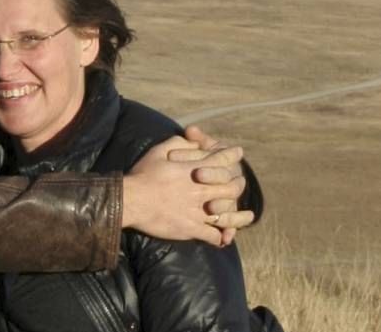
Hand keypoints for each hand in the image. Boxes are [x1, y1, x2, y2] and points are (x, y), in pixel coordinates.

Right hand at [122, 137, 251, 245]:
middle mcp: (202, 190)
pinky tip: (223, 238)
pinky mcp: (191, 228)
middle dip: (239, 185)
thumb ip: (179, 143)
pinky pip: (212, 234)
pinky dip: (220, 236)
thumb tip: (193, 142)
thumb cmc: (143, 174)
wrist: (131, 200)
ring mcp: (198, 211)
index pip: (222, 160)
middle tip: (240, 185)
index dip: (232, 155)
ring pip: (227, 213)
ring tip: (248, 216)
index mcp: (195, 170)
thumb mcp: (159, 151)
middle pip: (232, 187)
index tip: (238, 153)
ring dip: (239, 216)